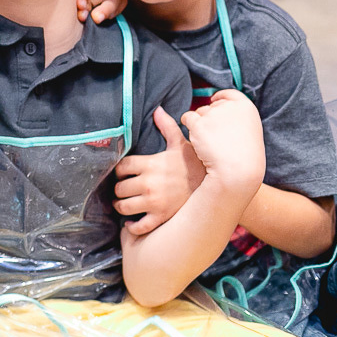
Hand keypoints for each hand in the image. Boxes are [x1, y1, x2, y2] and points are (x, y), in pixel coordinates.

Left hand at [115, 107, 205, 235]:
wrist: (218, 187)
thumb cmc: (196, 165)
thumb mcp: (181, 144)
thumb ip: (167, 127)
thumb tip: (157, 109)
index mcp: (150, 164)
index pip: (121, 168)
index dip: (119, 171)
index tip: (123, 173)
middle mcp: (148, 184)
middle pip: (119, 188)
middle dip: (119, 189)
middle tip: (123, 190)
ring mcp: (154, 202)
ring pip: (123, 206)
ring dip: (121, 206)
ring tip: (124, 204)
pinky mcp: (161, 217)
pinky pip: (138, 226)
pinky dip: (131, 226)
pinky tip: (131, 222)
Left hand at [182, 89, 264, 193]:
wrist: (238, 172)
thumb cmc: (245, 158)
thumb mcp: (248, 133)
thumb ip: (236, 119)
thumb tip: (216, 105)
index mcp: (247, 108)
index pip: (231, 94)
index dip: (221, 97)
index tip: (214, 100)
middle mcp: (230, 107)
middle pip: (212, 106)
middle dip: (210, 116)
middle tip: (215, 136)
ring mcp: (213, 115)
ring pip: (199, 112)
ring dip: (199, 122)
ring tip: (209, 141)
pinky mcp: (199, 124)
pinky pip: (187, 117)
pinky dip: (187, 124)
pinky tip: (194, 136)